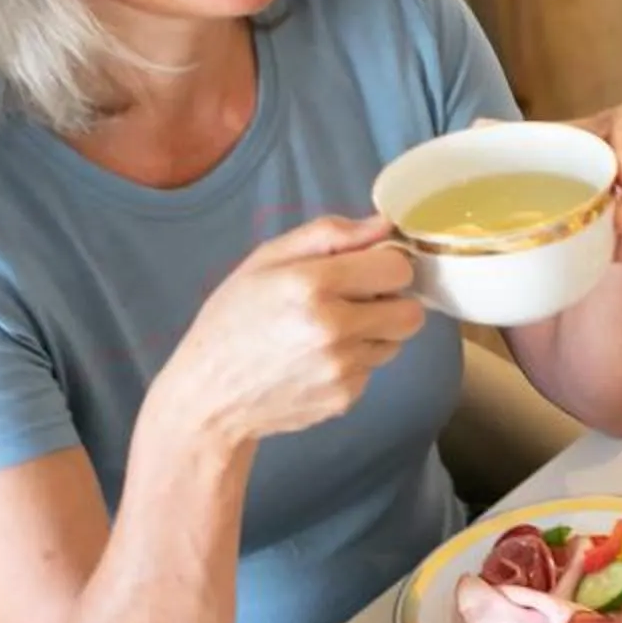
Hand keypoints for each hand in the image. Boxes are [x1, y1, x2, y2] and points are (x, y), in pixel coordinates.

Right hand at [157, 215, 423, 448]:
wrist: (210, 394)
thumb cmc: (234, 318)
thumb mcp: (266, 260)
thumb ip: (329, 234)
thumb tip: (385, 223)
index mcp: (311, 284)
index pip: (397, 268)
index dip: (386, 266)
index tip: (368, 269)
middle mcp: (333, 329)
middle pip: (411, 312)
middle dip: (391, 303)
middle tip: (356, 301)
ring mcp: (342, 369)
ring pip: (395, 342)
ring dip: (373, 333)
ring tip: (328, 331)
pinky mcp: (345, 398)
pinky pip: (373, 370)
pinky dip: (355, 362)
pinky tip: (317, 359)